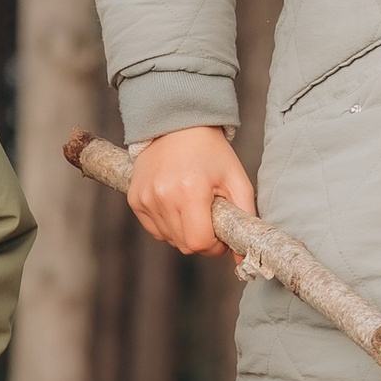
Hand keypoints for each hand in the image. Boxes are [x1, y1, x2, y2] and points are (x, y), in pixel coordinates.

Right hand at [126, 124, 254, 256]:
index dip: (213, 246)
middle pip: (184, 245)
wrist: (176, 124)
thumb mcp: (236, 179)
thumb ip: (244, 216)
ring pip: (170, 239)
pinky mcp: (135, 199)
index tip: (220, 233)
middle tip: (208, 217)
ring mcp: (146, 198)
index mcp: (190, 190)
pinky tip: (176, 203)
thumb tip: (240, 255)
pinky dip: (168, 225)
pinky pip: (155, 230)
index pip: (198, 242)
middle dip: (201, 239)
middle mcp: (163, 195)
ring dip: (184, 231)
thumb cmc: (211, 152)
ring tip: (192, 205)